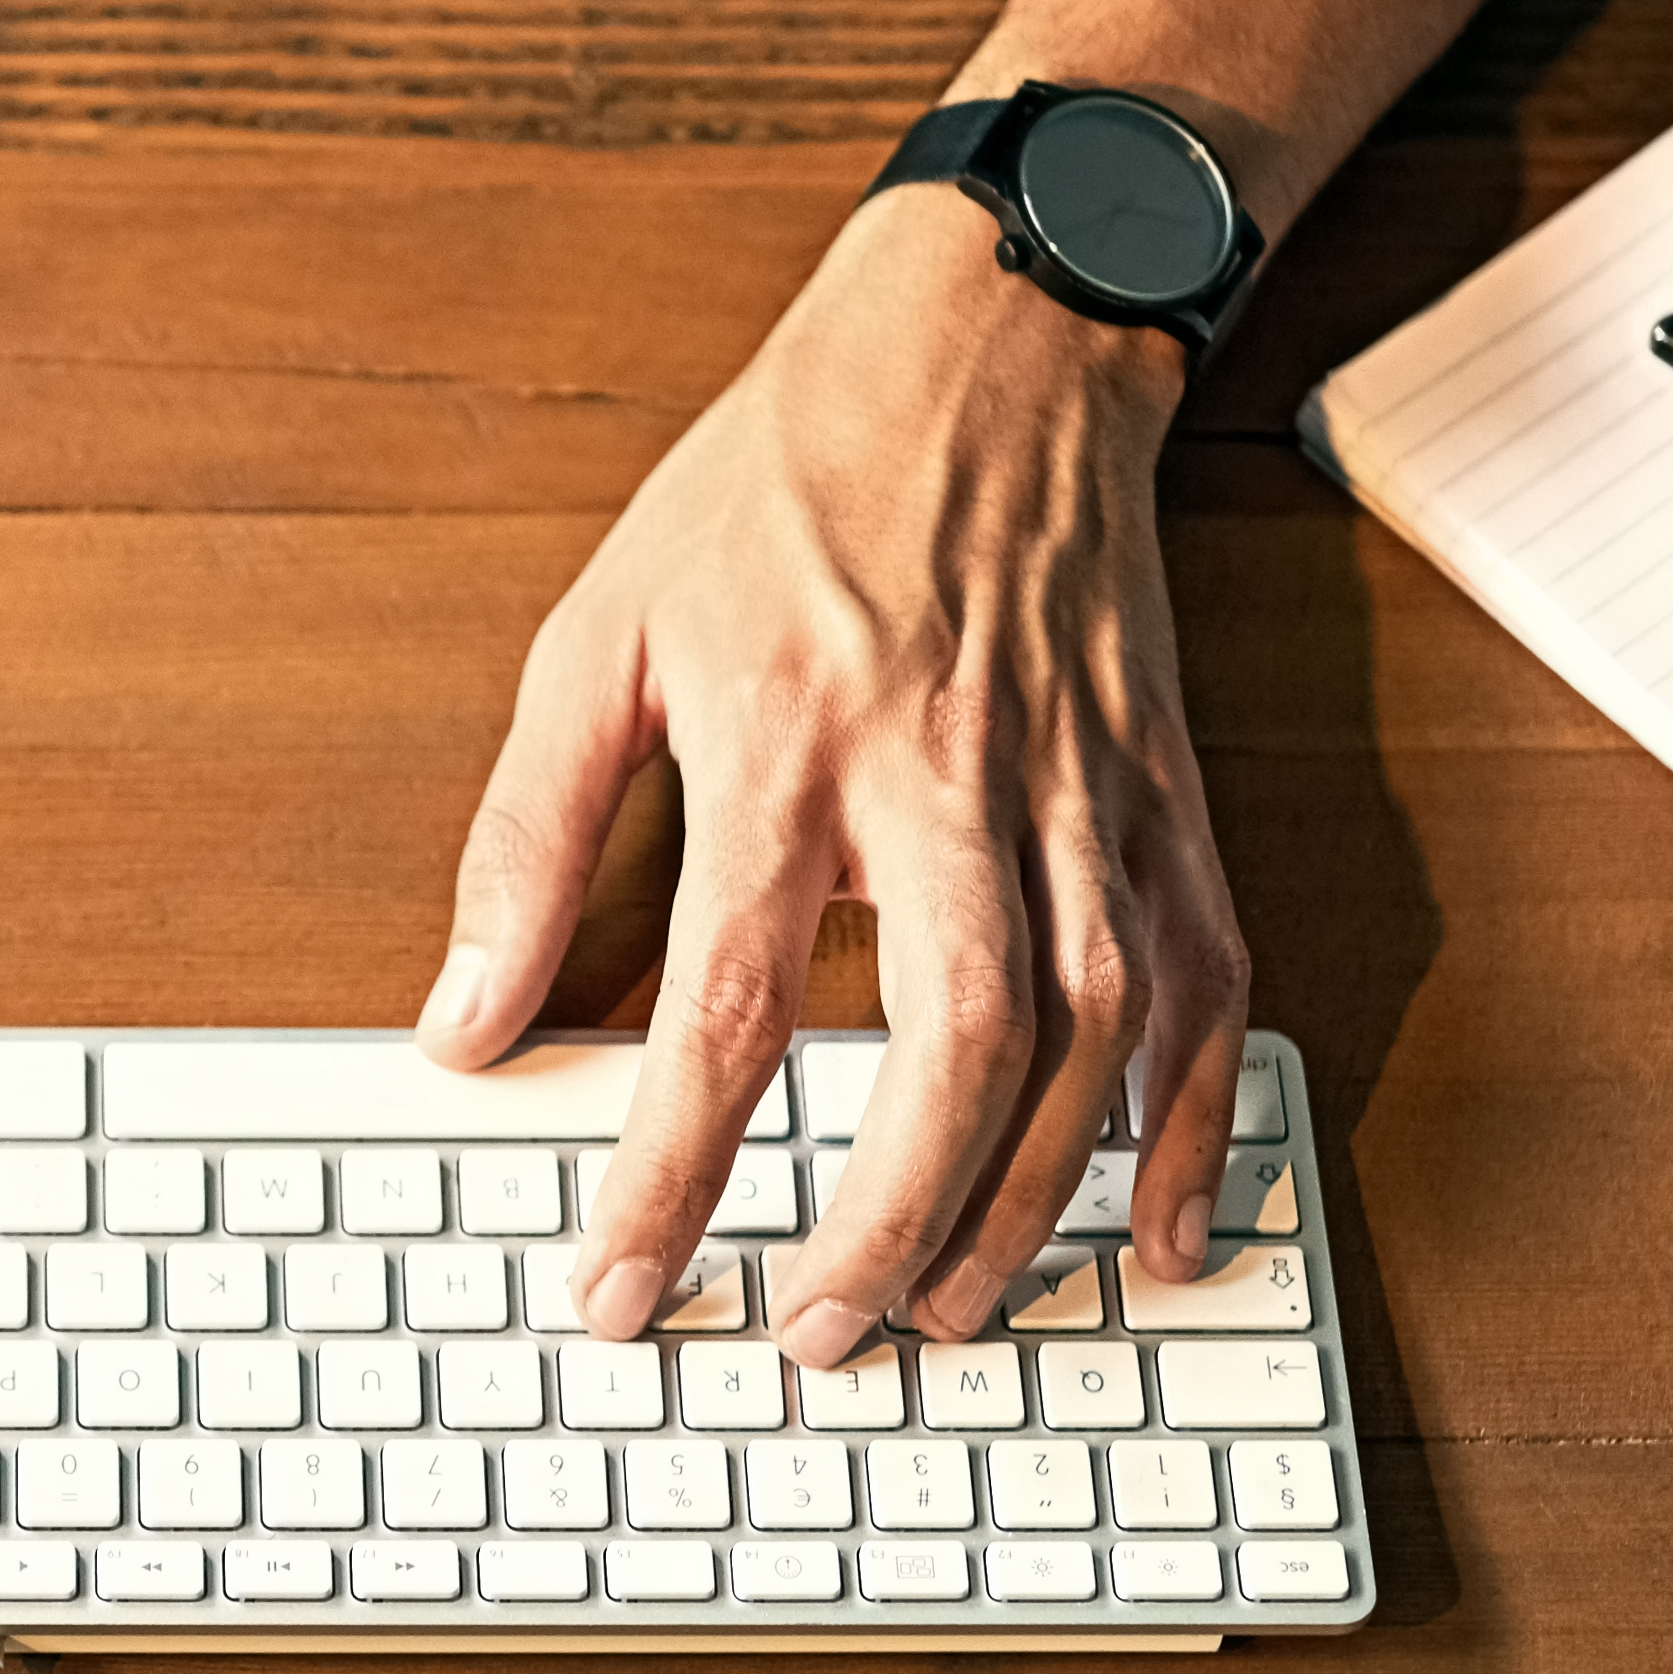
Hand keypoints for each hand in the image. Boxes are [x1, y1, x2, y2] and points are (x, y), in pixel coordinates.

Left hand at [419, 188, 1249, 1357]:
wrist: (991, 338)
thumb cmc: (786, 482)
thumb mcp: (602, 628)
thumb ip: (527, 835)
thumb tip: (464, 1020)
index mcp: (787, 738)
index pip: (722, 1005)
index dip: (670, 1172)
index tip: (622, 1288)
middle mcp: (950, 776)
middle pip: (950, 1044)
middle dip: (889, 1219)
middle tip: (822, 1335)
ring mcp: (1082, 790)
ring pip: (1095, 1037)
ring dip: (1030, 1202)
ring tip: (948, 1309)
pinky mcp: (1167, 794)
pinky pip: (1208, 984)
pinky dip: (1194, 1123)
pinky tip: (1151, 1231)